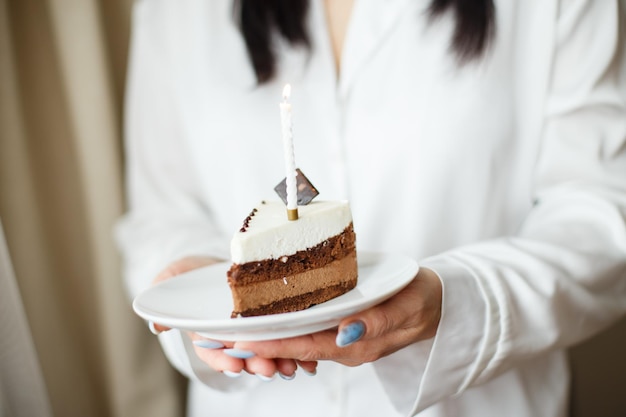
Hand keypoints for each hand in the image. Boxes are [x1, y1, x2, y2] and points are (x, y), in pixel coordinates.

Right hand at [149, 256, 315, 378]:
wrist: (212, 263)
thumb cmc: (190, 271)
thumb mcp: (173, 277)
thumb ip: (164, 295)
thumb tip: (157, 324)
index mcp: (207, 330)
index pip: (212, 350)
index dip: (222, 359)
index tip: (233, 365)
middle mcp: (231, 334)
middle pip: (244, 354)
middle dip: (256, 363)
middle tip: (268, 369)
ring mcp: (253, 329)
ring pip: (266, 349)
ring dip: (279, 360)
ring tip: (292, 367)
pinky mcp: (273, 319)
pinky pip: (285, 337)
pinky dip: (297, 350)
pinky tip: (310, 358)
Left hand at [232, 267, 441, 367]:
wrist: (437, 303)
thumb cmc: (424, 301)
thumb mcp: (407, 307)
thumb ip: (378, 322)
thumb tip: (345, 332)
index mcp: (356, 345)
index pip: (304, 346)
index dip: (270, 344)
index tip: (238, 341)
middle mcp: (342, 345)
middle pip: (292, 348)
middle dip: (255, 345)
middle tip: (216, 338)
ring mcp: (340, 338)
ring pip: (296, 341)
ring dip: (264, 337)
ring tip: (229, 329)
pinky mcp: (341, 326)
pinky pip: (306, 331)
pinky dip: (283, 327)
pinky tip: (265, 317)